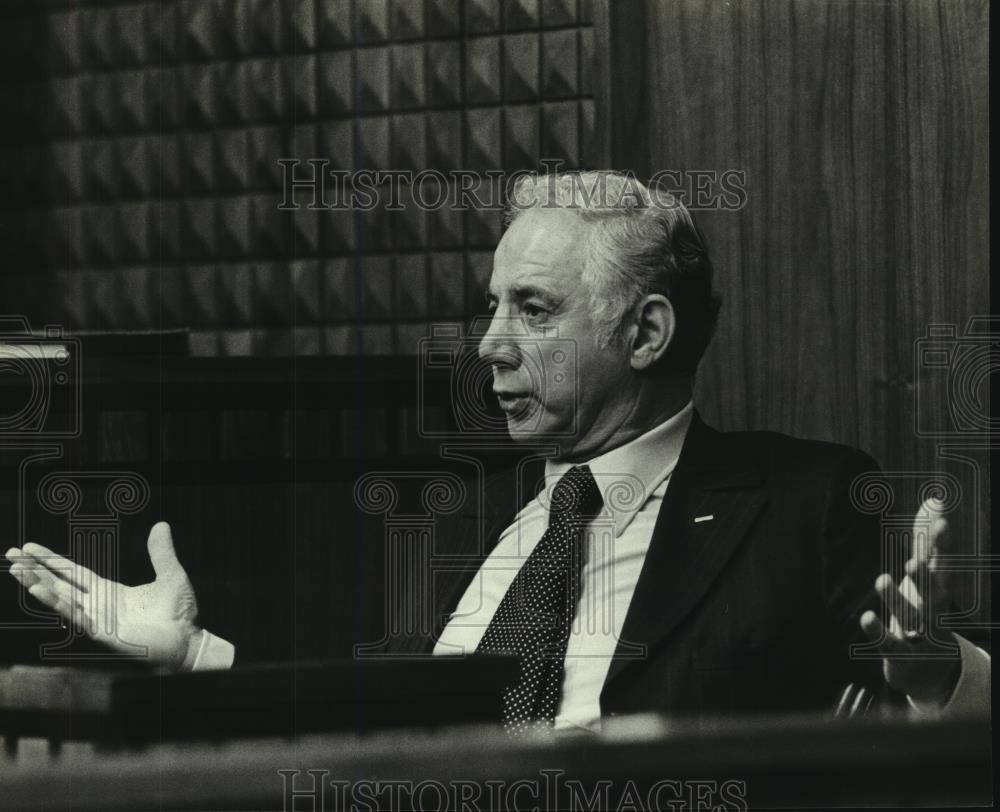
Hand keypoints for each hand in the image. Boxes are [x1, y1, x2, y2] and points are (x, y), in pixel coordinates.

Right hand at [5, 522, 202, 670]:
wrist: (190, 642)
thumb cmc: (180, 614)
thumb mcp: (171, 574)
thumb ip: (161, 552)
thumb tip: (161, 524)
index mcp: (110, 591)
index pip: (74, 572)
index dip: (52, 560)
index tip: (29, 548)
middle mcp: (99, 605)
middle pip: (60, 583)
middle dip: (35, 570)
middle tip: (11, 554)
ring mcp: (99, 619)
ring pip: (62, 599)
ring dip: (39, 585)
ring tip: (17, 571)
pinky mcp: (103, 633)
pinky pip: (76, 616)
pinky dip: (58, 603)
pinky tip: (42, 591)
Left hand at [860, 497, 960, 704]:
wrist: (928, 669)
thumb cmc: (924, 612)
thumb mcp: (925, 576)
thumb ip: (926, 540)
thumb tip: (935, 499)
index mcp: (938, 591)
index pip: (943, 566)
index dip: (942, 547)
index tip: (942, 524)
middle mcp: (932, 613)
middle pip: (932, 595)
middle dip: (925, 579)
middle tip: (914, 562)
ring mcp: (918, 636)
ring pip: (910, 618)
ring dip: (896, 600)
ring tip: (882, 579)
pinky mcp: (899, 654)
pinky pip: (887, 643)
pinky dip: (876, 631)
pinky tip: (865, 617)